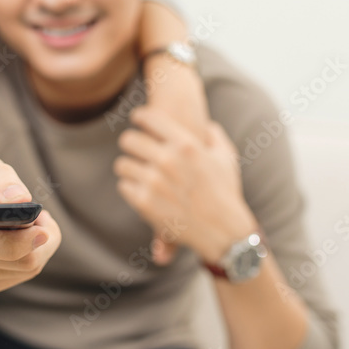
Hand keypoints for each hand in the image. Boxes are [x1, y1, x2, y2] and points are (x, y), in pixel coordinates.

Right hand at [0, 156, 61, 296]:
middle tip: (43, 220)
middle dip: (36, 242)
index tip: (42, 230)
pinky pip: (11, 280)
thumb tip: (21, 200)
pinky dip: (25, 262)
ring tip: (28, 227)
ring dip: (34, 250)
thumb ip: (1, 178)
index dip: (12, 240)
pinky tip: (17, 243)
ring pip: (15, 271)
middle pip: (1, 258)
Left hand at [114, 106, 257, 264]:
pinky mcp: (144, 203)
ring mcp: (154, 182)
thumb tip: (205, 124)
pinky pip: (124, 186)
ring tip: (136, 170)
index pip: (149, 118)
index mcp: (186, 145)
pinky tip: (141, 189)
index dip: (140, 116)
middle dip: (130, 142)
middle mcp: (168, 161)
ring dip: (129, 166)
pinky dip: (131, 187)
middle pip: (129, 140)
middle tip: (132, 147)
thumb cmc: (227, 193)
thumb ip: (214, 136)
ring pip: (122, 164)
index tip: (137, 119)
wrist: (223, 231)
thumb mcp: (226, 158)